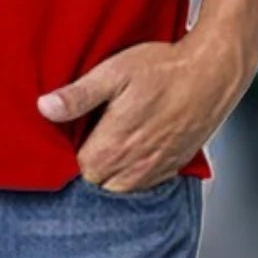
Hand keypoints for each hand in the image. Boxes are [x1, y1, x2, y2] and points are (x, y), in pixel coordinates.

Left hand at [38, 30, 248, 191]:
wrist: (213, 73)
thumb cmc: (164, 69)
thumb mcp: (114, 72)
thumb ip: (78, 95)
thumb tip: (44, 108)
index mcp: (114, 146)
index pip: (76, 170)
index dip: (70, 153)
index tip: (72, 134)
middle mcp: (134, 166)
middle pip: (97, 183)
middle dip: (90, 165)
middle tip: (90, 136)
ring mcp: (156, 169)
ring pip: (121, 188)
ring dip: (112, 172)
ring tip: (111, 143)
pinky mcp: (174, 166)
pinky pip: (146, 184)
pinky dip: (135, 174)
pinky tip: (135, 150)